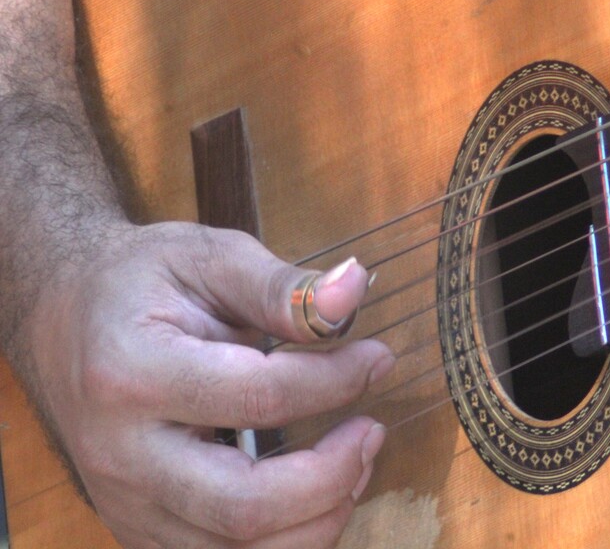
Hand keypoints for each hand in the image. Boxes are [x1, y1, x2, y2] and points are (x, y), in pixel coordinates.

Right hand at [26, 220, 393, 547]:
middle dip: (331, 476)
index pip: (258, 397)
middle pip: (243, 507)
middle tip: (371, 431)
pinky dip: (286, 539)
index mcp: (132, 372)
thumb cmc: (140, 282)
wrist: (64, 321)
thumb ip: (280, 286)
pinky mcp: (140, 528)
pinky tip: (316, 496)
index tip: (377, 358)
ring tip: (354, 463)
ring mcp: (127, 503)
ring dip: (318, 518)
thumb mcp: (206, 257)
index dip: (335, 382)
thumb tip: (353, 291)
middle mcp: (121, 455)